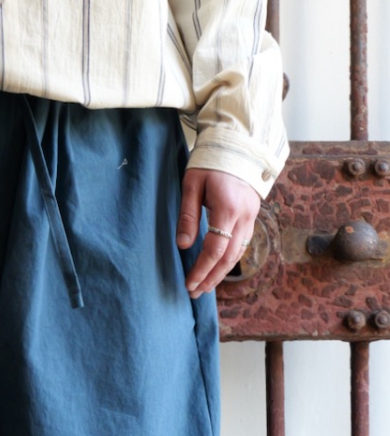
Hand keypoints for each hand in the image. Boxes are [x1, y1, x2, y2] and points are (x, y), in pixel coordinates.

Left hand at [177, 169, 260, 298]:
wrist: (239, 143)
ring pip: (238, 254)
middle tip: (195, 292)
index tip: (189, 284)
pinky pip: (242, 244)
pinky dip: (230, 260)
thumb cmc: (211, 161)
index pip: (215, 250)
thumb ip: (188, 216)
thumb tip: (183, 245)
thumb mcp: (192, 184)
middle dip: (211, 278)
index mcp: (228, 209)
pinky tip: (218, 268)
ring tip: (205, 286)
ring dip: (221, 273)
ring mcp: (251, 217)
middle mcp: (244, 217)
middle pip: (228, 258)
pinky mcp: (252, 215)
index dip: (201, 270)